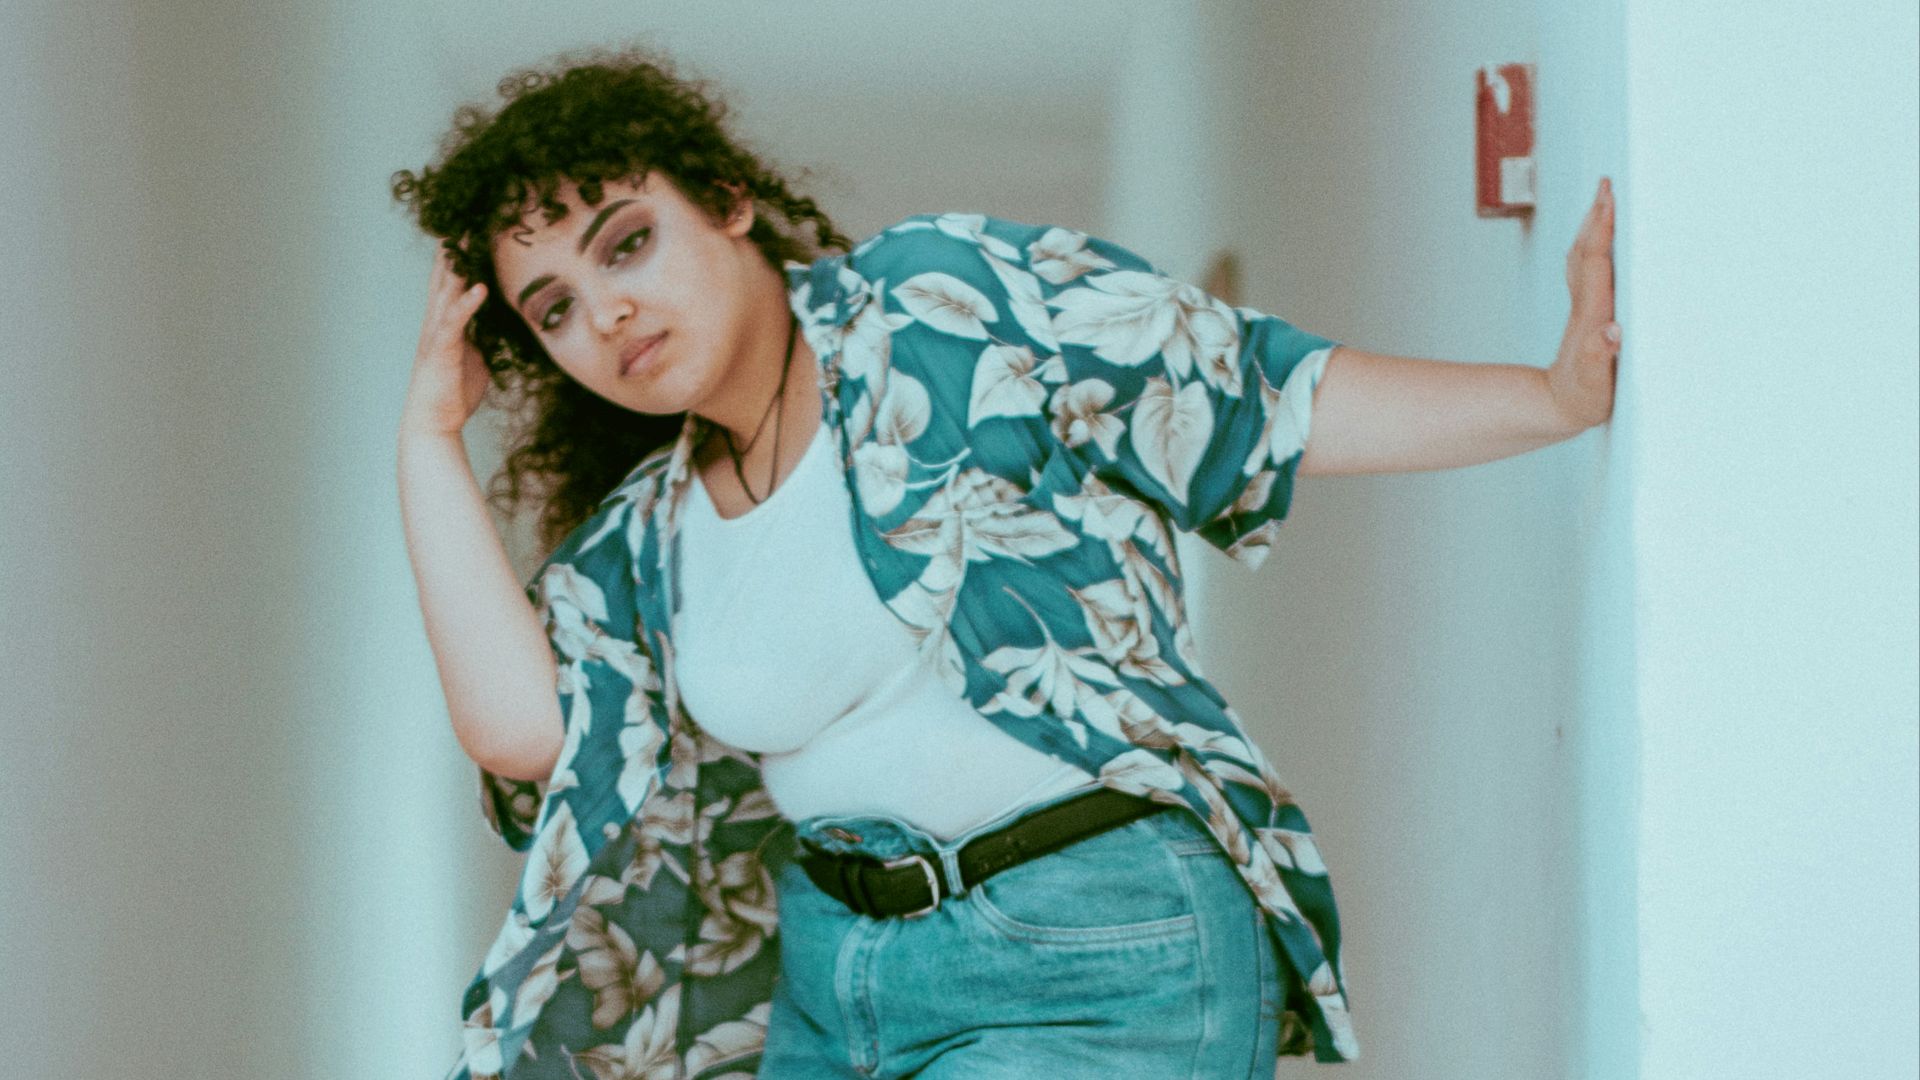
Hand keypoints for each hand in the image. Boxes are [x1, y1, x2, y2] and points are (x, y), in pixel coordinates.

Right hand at [401, 248, 492, 438]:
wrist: (435, 421)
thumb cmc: (453, 391)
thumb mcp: (476, 356)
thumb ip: (483, 335)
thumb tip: (498, 325)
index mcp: (445, 322)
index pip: (452, 282)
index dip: (459, 257)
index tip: (471, 231)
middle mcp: (437, 322)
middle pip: (444, 277)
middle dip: (453, 249)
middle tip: (463, 218)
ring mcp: (437, 333)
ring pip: (445, 291)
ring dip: (456, 265)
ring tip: (465, 238)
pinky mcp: (441, 349)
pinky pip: (455, 322)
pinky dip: (466, 303)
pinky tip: (478, 288)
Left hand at [1547, 177, 1620, 429]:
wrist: (1557, 407)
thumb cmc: (1583, 398)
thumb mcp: (1596, 385)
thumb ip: (1602, 358)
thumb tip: (1612, 331)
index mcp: (1593, 315)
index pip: (1597, 263)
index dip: (1602, 231)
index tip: (1609, 200)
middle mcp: (1585, 305)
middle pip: (1587, 249)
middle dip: (1597, 215)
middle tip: (1607, 182)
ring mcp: (1582, 307)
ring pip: (1584, 255)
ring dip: (1593, 225)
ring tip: (1604, 198)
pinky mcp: (1585, 313)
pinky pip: (1587, 267)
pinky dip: (1593, 244)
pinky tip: (1600, 236)